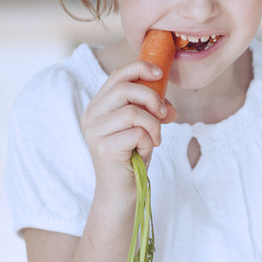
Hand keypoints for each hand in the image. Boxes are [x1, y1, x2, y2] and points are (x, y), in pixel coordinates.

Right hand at [81, 60, 176, 193]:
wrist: (121, 192)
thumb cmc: (131, 158)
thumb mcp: (143, 128)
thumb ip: (152, 112)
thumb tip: (170, 109)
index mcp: (98, 106)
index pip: (117, 75)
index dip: (139, 68)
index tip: (160, 73)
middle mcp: (92, 116)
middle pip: (125, 89)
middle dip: (152, 98)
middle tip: (164, 115)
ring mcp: (95, 132)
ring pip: (133, 112)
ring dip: (153, 125)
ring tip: (155, 139)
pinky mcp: (104, 148)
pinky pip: (136, 133)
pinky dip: (148, 142)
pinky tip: (145, 151)